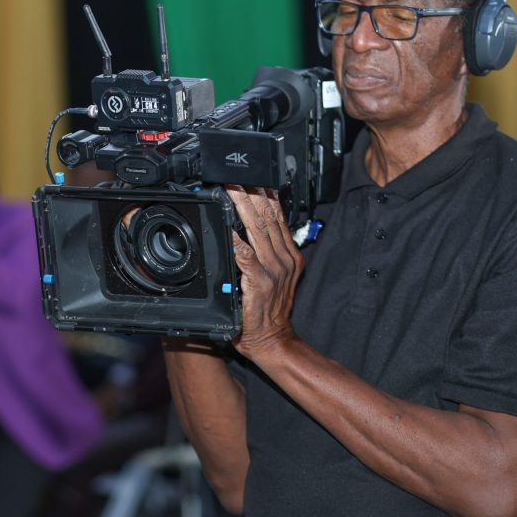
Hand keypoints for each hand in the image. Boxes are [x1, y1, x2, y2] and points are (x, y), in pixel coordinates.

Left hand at [225, 185, 304, 359]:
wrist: (273, 340)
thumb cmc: (268, 310)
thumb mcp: (274, 276)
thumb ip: (265, 254)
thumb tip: (245, 230)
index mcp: (289, 255)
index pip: (278, 217)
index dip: (267, 195)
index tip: (255, 177)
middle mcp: (285, 259)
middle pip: (268, 218)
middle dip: (252, 194)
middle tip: (237, 177)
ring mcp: (274, 269)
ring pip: (258, 230)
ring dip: (243, 208)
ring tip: (231, 191)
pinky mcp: (260, 281)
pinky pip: (246, 255)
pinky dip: (236, 240)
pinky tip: (227, 228)